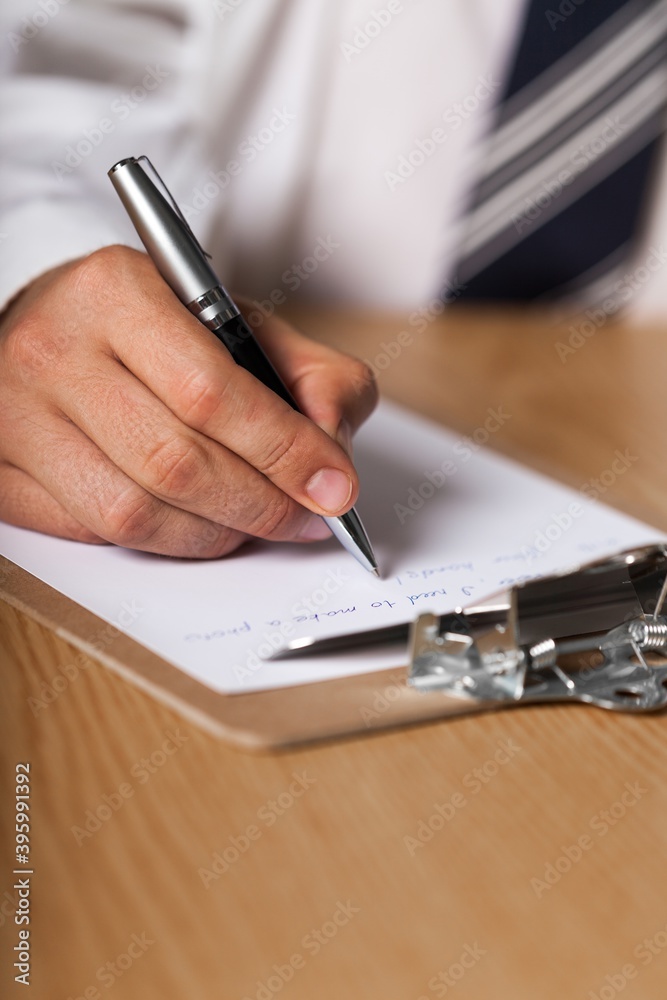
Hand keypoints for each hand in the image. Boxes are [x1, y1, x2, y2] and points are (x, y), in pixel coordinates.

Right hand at [0, 245, 376, 556]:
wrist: (54, 327)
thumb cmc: (152, 326)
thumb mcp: (237, 321)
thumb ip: (308, 370)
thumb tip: (333, 446)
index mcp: (116, 292)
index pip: (211, 392)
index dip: (283, 451)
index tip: (333, 487)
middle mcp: (54, 351)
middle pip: (174, 462)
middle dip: (260, 505)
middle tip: (305, 516)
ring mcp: (18, 417)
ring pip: (131, 513)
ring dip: (214, 535)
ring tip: (255, 523)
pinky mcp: (3, 472)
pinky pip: (93, 533)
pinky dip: (161, 541)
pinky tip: (196, 524)